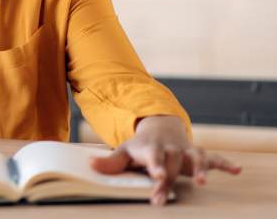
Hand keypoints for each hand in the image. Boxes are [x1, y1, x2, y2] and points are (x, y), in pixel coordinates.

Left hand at [91, 115, 241, 204]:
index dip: (155, 166)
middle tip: (161, 198)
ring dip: (200, 168)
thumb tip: (89, 165)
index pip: (153, 158)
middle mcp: (171, 149)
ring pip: (195, 158)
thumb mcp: (124, 152)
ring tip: (202, 181)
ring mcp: (186, 151)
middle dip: (168, 181)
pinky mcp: (198, 154)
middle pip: (172, 165)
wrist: (158, 129)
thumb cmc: (140, 147)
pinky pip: (214, 158)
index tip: (156, 175)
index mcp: (152, 149)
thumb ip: (110, 162)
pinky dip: (225, 163)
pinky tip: (237, 170)